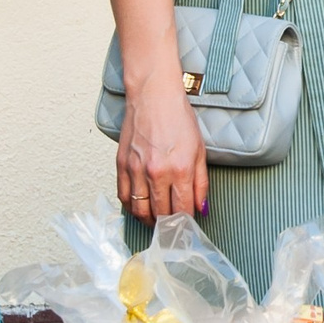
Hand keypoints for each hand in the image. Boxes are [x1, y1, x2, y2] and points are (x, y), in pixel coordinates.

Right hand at [118, 82, 207, 223]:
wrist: (153, 96)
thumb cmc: (177, 118)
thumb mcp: (199, 151)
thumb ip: (201, 183)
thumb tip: (201, 207)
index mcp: (179, 169)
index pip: (182, 210)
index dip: (185, 222)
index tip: (187, 224)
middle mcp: (156, 173)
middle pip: (160, 214)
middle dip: (168, 224)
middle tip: (172, 226)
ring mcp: (136, 170)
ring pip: (140, 210)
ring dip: (149, 220)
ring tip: (156, 220)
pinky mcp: (121, 165)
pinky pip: (124, 197)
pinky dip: (131, 207)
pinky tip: (140, 207)